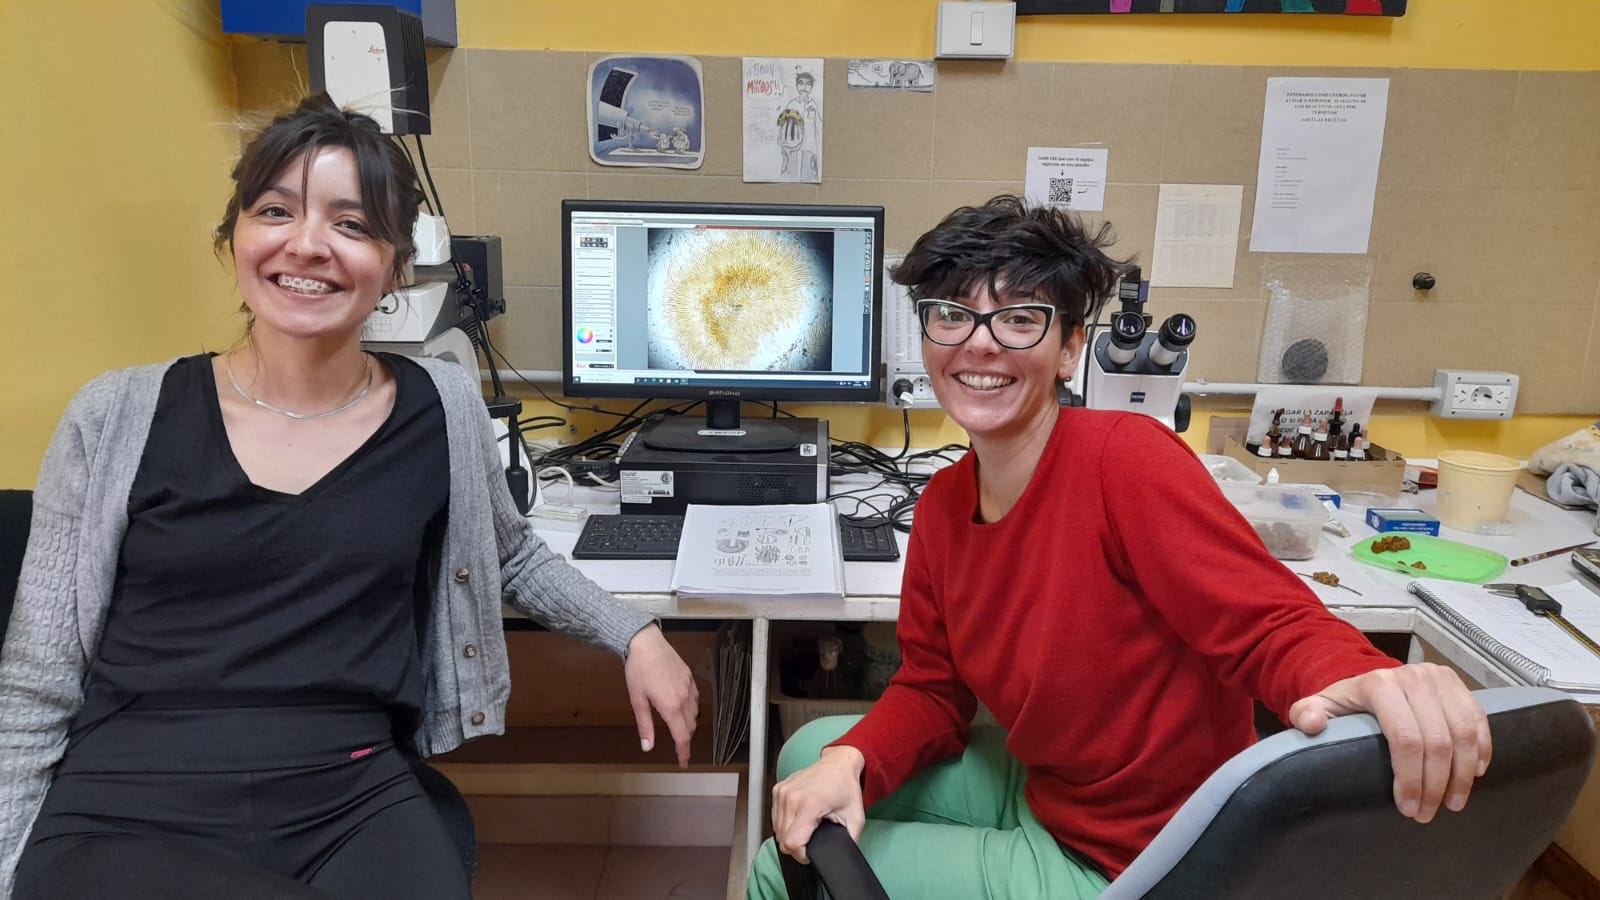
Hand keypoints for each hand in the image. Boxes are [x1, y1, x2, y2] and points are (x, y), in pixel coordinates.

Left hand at [624, 624, 699, 767]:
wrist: (645, 643)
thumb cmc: (638, 669)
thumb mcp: (637, 700)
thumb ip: (645, 726)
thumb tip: (647, 745)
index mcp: (670, 706)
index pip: (682, 737)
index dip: (683, 752)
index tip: (683, 762)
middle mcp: (683, 698)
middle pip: (690, 727)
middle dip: (684, 738)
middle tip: (676, 745)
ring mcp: (689, 687)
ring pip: (695, 713)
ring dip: (688, 724)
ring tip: (677, 726)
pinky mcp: (690, 677)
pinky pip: (695, 699)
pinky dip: (690, 708)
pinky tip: (681, 707)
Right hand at [771, 745, 866, 864]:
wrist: (839, 763)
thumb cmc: (846, 787)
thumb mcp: (855, 819)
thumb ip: (847, 842)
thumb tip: (840, 857)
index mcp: (808, 804)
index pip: (792, 843)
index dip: (802, 855)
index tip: (812, 853)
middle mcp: (790, 797)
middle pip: (782, 840)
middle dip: (798, 846)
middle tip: (813, 838)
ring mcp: (782, 792)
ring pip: (776, 830)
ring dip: (790, 834)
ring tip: (807, 826)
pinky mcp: (778, 790)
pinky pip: (775, 817)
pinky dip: (785, 822)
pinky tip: (799, 817)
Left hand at [1289, 663, 1490, 823]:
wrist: (1371, 679)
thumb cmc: (1348, 702)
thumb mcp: (1322, 706)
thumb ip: (1307, 714)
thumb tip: (1311, 724)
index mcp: (1379, 684)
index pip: (1405, 738)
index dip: (1411, 778)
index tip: (1407, 808)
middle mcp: (1413, 677)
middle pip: (1437, 741)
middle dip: (1436, 785)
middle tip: (1428, 813)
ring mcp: (1439, 678)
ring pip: (1464, 734)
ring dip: (1462, 775)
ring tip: (1452, 802)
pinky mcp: (1459, 684)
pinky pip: (1479, 722)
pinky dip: (1480, 751)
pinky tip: (1473, 775)